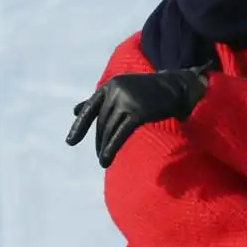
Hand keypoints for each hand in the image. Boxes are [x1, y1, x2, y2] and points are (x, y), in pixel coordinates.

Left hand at [65, 69, 206, 167]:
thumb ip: (99, 100)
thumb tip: (74, 111)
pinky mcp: (138, 112)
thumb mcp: (121, 90)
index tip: (70, 142)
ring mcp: (127, 100)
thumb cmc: (147, 91)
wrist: (176, 88)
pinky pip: (120, 134)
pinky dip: (111, 148)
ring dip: (104, 147)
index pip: (90, 108)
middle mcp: (116, 90)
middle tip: (99, 155)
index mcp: (110, 85)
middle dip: (99, 140)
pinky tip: (107, 159)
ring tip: (103, 161)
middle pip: (102, 121)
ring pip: (110, 129)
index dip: (79, 126)